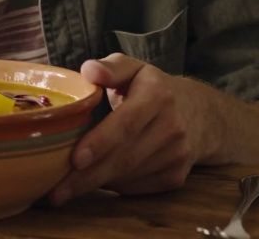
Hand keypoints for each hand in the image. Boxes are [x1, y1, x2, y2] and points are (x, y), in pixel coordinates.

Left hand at [49, 54, 198, 204]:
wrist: (201, 114)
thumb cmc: (153, 88)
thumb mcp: (135, 68)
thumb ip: (111, 67)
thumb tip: (88, 70)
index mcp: (158, 96)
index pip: (127, 123)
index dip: (100, 143)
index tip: (75, 160)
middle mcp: (172, 127)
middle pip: (125, 157)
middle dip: (88, 177)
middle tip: (56, 191)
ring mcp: (177, 155)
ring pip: (129, 176)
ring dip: (96, 185)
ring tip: (65, 190)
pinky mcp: (176, 176)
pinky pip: (137, 187)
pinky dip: (113, 187)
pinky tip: (95, 183)